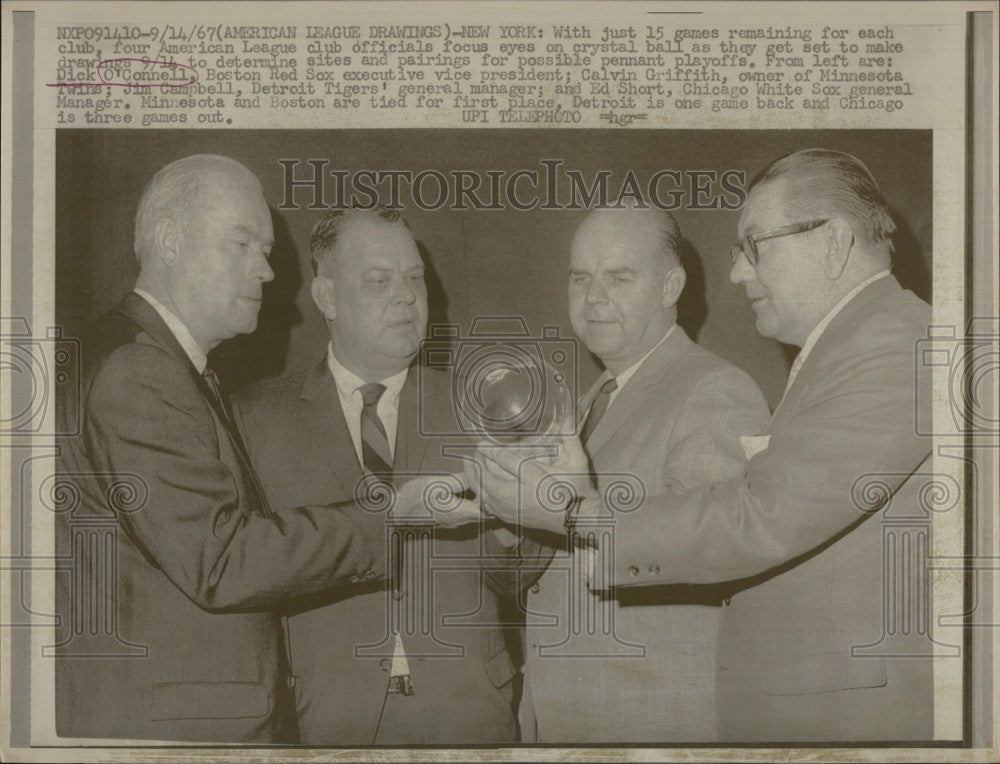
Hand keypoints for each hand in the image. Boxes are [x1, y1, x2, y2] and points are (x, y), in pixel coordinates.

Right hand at [391, 473, 483, 528]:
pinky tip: (467, 493)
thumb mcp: (438, 483)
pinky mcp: (447, 522)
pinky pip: (465, 515)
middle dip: (488, 498)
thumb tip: (476, 474)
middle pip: (483, 513)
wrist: (397, 510)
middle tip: (489, 482)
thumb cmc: (416, 497)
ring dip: (479, 501)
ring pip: (474, 514)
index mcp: (460, 512)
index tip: (491, 484)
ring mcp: (453, 523)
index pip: (487, 509)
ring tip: (480, 485)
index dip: (491, 497)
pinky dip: (470, 505)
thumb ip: (460, 480)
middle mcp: (459, 521)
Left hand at [473, 433, 593, 534]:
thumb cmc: (576, 490)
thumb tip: (567, 416)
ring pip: (483, 495)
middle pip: (484, 480)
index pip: (502, 460)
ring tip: (471, 467)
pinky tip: (481, 489)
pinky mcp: (512, 519)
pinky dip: (481, 495)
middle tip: (470, 454)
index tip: (481, 443)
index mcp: (528, 480)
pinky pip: (488, 507)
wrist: (580, 520)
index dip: (490, 450)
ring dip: (475, 480)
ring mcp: (510, 511)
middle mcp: (513, 498)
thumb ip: (567, 437)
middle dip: (474, 466)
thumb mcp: (574, 462)